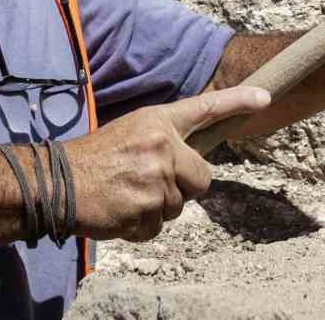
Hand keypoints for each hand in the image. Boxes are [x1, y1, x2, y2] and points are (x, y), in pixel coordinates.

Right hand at [65, 85, 268, 240]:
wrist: (58, 183)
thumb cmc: (95, 159)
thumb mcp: (131, 133)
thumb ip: (164, 143)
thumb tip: (192, 167)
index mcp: (158, 121)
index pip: (205, 107)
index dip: (238, 101)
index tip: (266, 96)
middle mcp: (162, 146)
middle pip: (202, 178)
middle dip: (183, 187)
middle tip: (150, 183)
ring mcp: (155, 179)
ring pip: (178, 207)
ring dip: (158, 208)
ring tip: (128, 195)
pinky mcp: (145, 209)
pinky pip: (158, 227)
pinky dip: (142, 226)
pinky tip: (122, 211)